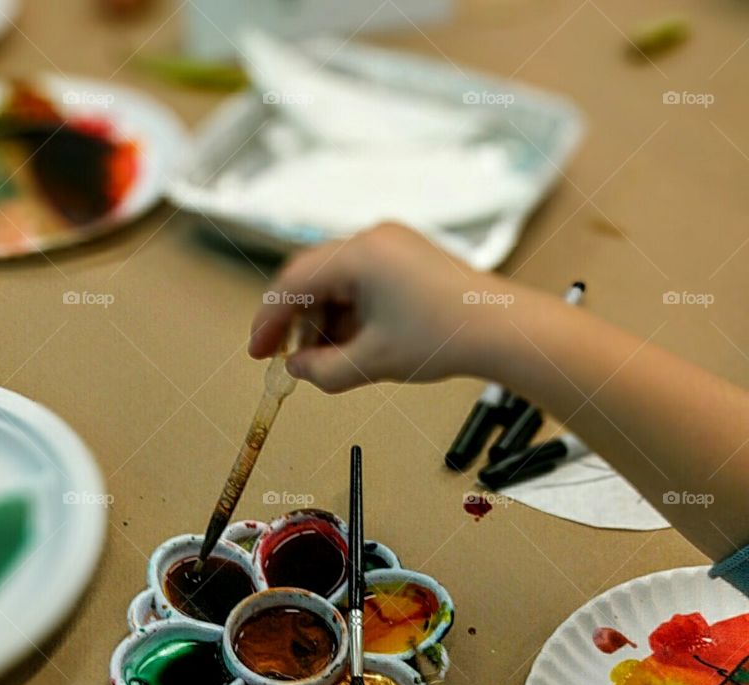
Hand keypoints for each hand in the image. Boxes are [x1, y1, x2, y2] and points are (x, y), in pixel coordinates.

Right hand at [248, 223, 517, 392]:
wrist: (502, 329)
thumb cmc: (445, 336)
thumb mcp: (372, 362)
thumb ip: (324, 370)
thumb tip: (297, 370)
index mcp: (360, 254)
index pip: (294, 282)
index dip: (269, 319)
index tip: (257, 350)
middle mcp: (374, 239)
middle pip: (313, 278)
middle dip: (295, 321)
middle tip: (280, 357)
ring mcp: (393, 245)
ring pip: (337, 282)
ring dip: (322, 320)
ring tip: (321, 359)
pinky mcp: (408, 259)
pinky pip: (363, 282)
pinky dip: (348, 313)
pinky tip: (348, 345)